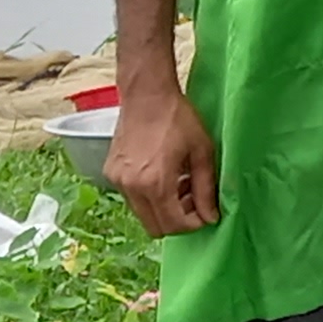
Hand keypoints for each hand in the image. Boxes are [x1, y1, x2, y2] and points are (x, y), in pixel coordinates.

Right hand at [110, 84, 220, 237]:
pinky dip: (149, 197)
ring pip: (143, 214)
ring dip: (163, 209)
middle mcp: (132, 187)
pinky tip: (163, 175)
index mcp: (156, 183)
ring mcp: (118, 181)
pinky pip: (132, 198)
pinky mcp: (111, 173)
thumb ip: (206, 189)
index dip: (194, 224)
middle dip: (178, 220)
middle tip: (193, 200)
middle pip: (156, 227)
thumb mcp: (201, 152)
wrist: (146, 95)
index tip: (205, 212)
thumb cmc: (178, 118)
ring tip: (180, 184)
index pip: (174, 225)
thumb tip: (211, 217)